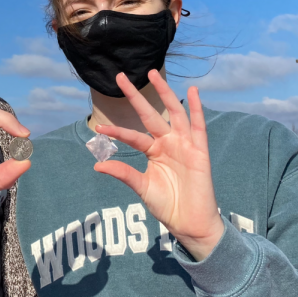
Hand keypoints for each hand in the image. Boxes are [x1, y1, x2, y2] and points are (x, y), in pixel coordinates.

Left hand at [93, 70, 223, 260]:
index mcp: (153, 151)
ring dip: (164, 92)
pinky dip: (196, 108)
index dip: (116, 132)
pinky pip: (198, 126)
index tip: (98, 128)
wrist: (190, 223)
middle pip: (150, 114)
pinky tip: (192, 91)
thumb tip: (98, 164)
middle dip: (136, 95)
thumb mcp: (141, 187)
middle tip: (120, 76)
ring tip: (152, 73)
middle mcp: (168, 143)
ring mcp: (184, 145)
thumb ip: (123, 173)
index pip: (132, 135)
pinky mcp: (200, 151)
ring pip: (174, 113)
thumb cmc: (167, 205)